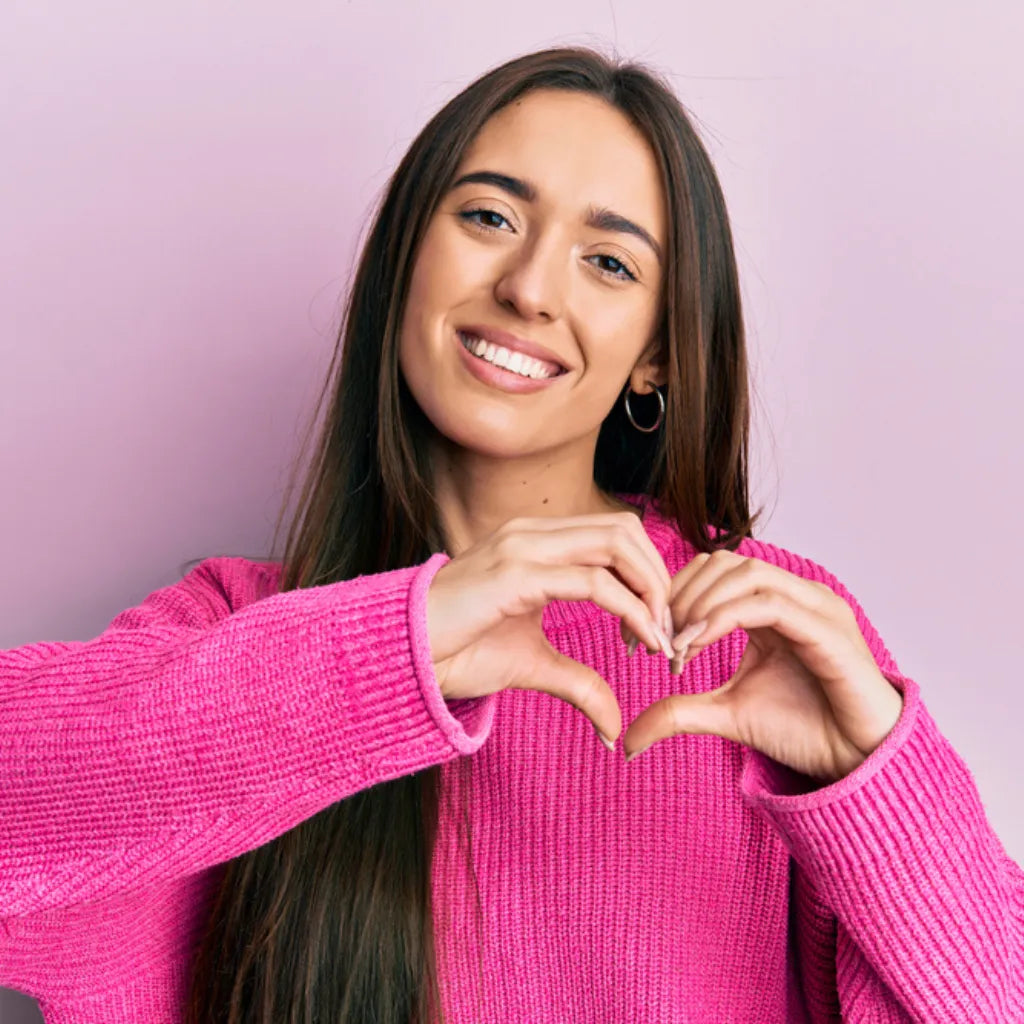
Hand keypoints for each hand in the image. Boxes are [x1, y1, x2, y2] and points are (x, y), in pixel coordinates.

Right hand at [426, 512, 675, 745]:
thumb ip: (578, 683)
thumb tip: (614, 725)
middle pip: (625, 529)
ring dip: (651, 589)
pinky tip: (640, 641)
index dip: (647, 575)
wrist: (402, 658)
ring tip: (658, 637)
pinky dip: (631, 610)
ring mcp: (523, 548)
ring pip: (617, 543)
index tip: (656, 629)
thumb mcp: (531, 666)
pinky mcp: (516, 574)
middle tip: (667, 628)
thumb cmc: (457, 652)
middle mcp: (532, 534)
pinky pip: (594, 582)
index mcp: (536, 544)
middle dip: (659, 576)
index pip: (614, 535)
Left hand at [622, 550, 903, 780]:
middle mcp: (795, 596)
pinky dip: (725, 616)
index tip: (642, 636)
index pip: (712, 571)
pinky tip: (697, 644)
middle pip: (724, 562)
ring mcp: (816, 607)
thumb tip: (628, 739)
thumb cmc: (802, 730)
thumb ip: (679, 711)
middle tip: (656, 637)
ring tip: (677, 644)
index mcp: (771, 605)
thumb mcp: (726, 715)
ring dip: (701, 603)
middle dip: (681, 595)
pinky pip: (770, 604)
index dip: (672, 595)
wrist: (856, 763)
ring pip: (747, 574)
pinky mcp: (830, 629)